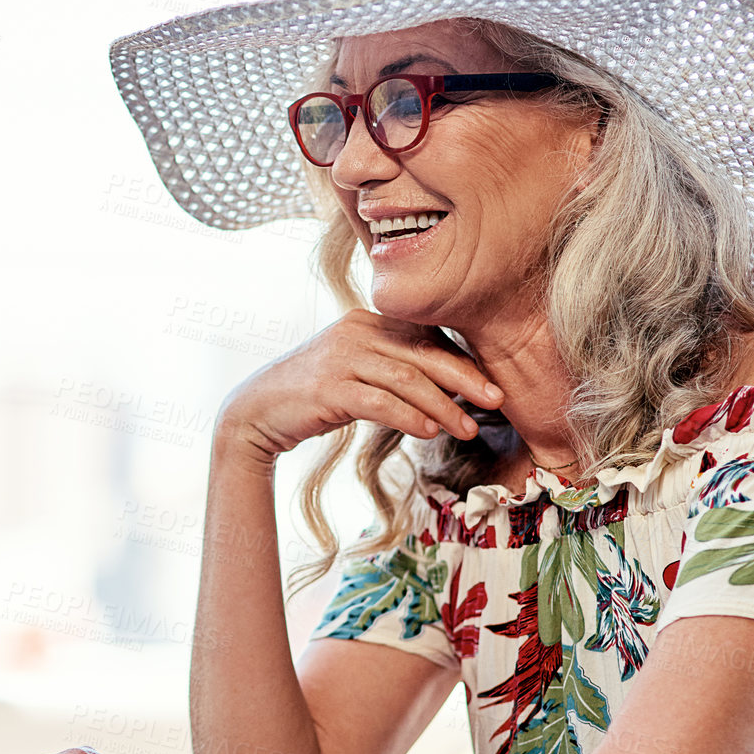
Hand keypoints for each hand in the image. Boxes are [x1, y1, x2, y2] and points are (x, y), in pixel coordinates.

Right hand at [216, 309, 503, 463]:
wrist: (257, 412)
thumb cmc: (314, 396)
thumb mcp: (357, 372)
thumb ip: (394, 368)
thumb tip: (447, 385)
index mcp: (368, 321)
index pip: (426, 337)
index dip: (462, 361)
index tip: (492, 385)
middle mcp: (355, 331)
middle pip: (423, 353)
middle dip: (465, 378)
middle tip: (496, 400)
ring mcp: (340, 357)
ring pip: (406, 379)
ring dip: (443, 405)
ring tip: (468, 428)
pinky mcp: (328, 387)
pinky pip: (379, 401)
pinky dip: (409, 416)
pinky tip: (429, 432)